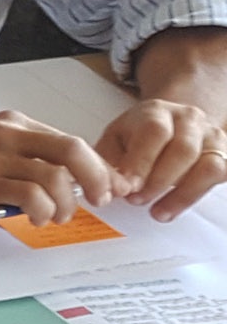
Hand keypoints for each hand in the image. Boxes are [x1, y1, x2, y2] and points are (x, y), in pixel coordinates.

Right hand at [0, 111, 120, 224]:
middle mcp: (7, 134)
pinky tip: (34, 217)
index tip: (101, 187)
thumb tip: (58, 184)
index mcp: (13, 123)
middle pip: (74, 150)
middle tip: (98, 200)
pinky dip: (42, 211)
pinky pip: (30, 196)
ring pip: (55, 178)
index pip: (71, 142)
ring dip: (65, 204)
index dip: (95, 168)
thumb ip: (19, 156)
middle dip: (97, 179)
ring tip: (55, 216)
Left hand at [95, 97, 226, 221]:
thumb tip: (107, 189)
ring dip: (181, 194)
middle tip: (137, 200)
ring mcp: (212, 136)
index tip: (128, 188)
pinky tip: (174, 208)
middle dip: (159, 181)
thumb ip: (107, 161)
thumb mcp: (115, 139)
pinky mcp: (226, 155)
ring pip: (208, 165)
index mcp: (156, 112)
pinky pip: (221, 175)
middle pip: (183, 149)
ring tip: (156, 212)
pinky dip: (197, 195)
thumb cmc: (139, 136)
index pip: (154, 132)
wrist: (174, 123)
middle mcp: (189, 119)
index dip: (141, 162)